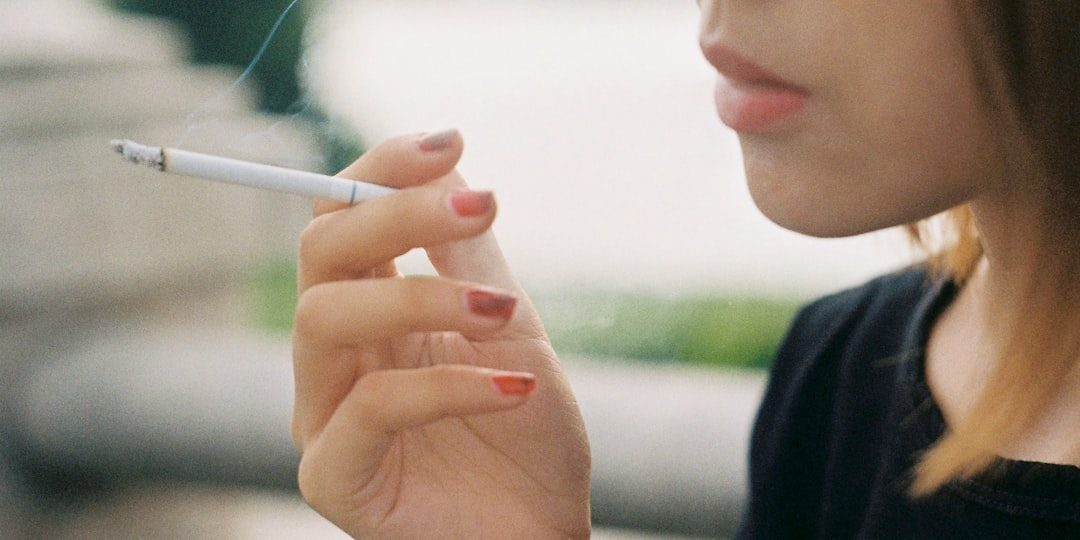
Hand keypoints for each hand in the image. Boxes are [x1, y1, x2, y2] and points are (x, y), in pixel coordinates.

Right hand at [291, 130, 590, 538]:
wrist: (541, 530)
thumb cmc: (523, 434)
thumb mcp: (507, 325)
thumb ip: (468, 256)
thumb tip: (450, 167)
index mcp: (369, 311)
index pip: (342, 217)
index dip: (383, 169)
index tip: (452, 141)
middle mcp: (334, 356)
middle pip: (320, 253)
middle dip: (396, 213)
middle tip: (482, 205)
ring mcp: (324, 416)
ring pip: (324, 319)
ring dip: (421, 297)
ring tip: (502, 312)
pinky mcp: (335, 476)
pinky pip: (369, 409)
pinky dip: (447, 385)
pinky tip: (514, 387)